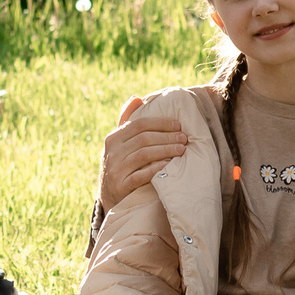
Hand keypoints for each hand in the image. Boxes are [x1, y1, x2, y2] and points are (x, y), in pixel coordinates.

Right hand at [100, 97, 187, 213]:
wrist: (110, 196)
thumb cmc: (121, 165)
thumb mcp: (119, 143)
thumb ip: (126, 121)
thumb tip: (135, 98)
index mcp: (113, 138)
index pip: (139, 124)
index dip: (161, 123)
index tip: (178, 125)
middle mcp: (112, 152)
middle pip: (144, 138)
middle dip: (167, 137)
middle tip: (184, 138)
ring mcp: (115, 169)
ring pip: (144, 154)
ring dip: (165, 150)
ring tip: (182, 150)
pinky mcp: (121, 186)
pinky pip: (141, 175)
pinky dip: (156, 169)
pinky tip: (169, 166)